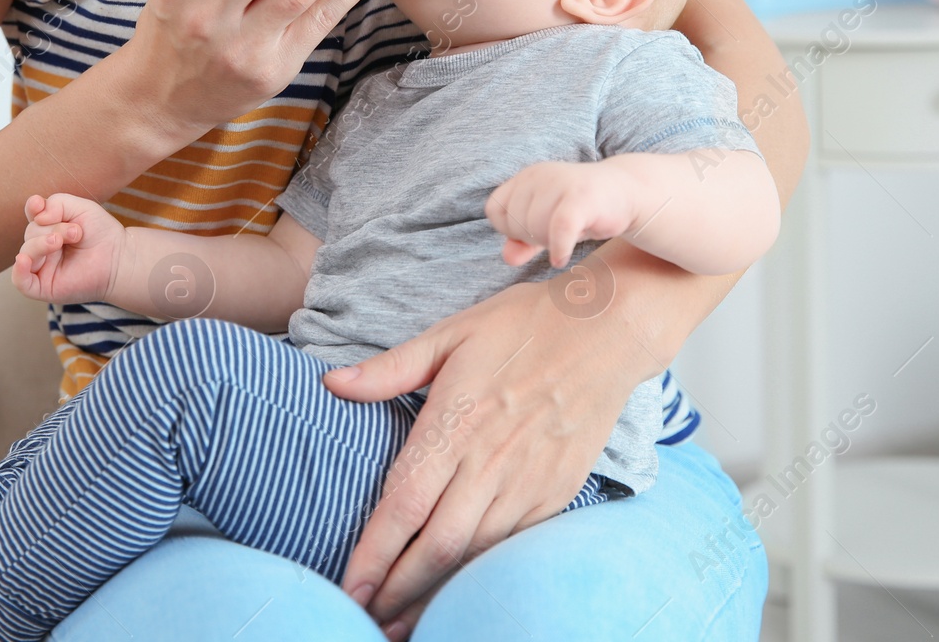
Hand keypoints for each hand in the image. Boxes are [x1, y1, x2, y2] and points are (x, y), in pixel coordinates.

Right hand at [11, 193, 124, 303]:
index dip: (32, 208)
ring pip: (26, 253)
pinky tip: (23, 261)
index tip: (38, 204)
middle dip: (53, 228)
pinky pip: (21, 282)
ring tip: (63, 241)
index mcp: (49, 227)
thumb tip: (37, 217)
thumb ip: (57, 203)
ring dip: (42, 244)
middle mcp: (42, 247)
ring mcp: (42, 268)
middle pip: (31, 233)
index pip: (32, 215)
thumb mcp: (82, 208)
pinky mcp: (44, 287)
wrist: (119, 259)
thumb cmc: (101, 234)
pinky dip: (19, 271)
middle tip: (77, 232)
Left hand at [323, 278, 644, 637]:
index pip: (404, 503)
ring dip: (436, 593)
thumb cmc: (524, 326)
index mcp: (456, 422)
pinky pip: (512, 546)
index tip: (348, 587)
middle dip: (398, 591)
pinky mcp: (557, 493)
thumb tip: (331, 382)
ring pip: (474, 555)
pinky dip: (481, 574)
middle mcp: (491, 461)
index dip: (373, 553)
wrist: (608, 331)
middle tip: (366, 619)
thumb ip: (390, 369)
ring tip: (403, 621)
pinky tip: (458, 589)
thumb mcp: (451, 333)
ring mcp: (528, 482)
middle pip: (437, 545)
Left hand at [486, 159, 642, 267]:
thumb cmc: (582, 210)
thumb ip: (523, 241)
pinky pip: (559, 229)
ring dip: (550, 243)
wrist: (626, 192)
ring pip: (535, 228)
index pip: (495, 210)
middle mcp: (538, 175)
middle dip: (534, 238)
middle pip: (515, 223)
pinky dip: (558, 248)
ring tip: (568, 234)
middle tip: (558, 233)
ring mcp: (559, 183)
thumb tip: (508, 259)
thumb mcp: (547, 225)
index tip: (533, 233)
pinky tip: (562, 257)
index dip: (509, 230)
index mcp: (525, 177)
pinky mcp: (581, 197)